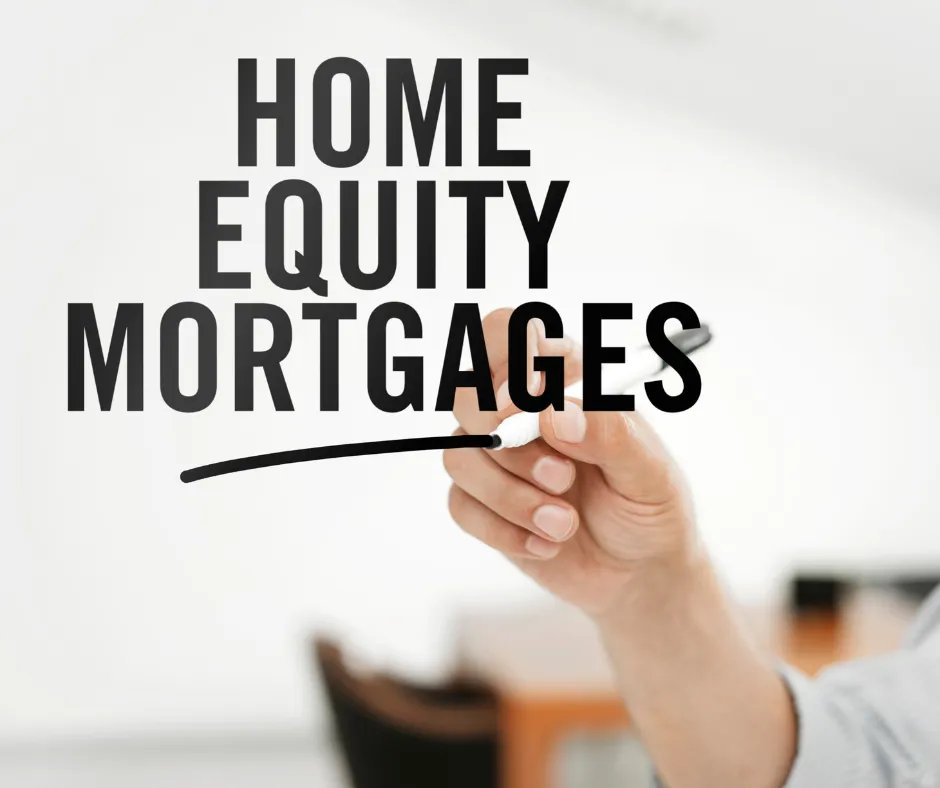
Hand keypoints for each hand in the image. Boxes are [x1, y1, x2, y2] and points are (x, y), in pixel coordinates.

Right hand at [444, 307, 698, 617]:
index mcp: (566, 381)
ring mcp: (499, 458)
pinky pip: (461, 505)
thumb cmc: (651, 508)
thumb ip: (609, 434)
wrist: (640, 574)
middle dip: (508, 442)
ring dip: (510, 496)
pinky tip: (546, 543)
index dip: (509, 361)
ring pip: (459, 455)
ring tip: (564, 524)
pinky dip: (503, 530)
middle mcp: (523, 412)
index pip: (511, 332)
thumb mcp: (650, 472)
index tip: (524, 407)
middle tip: (561, 477)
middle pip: (468, 395)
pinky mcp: (484, 503)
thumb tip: (556, 414)